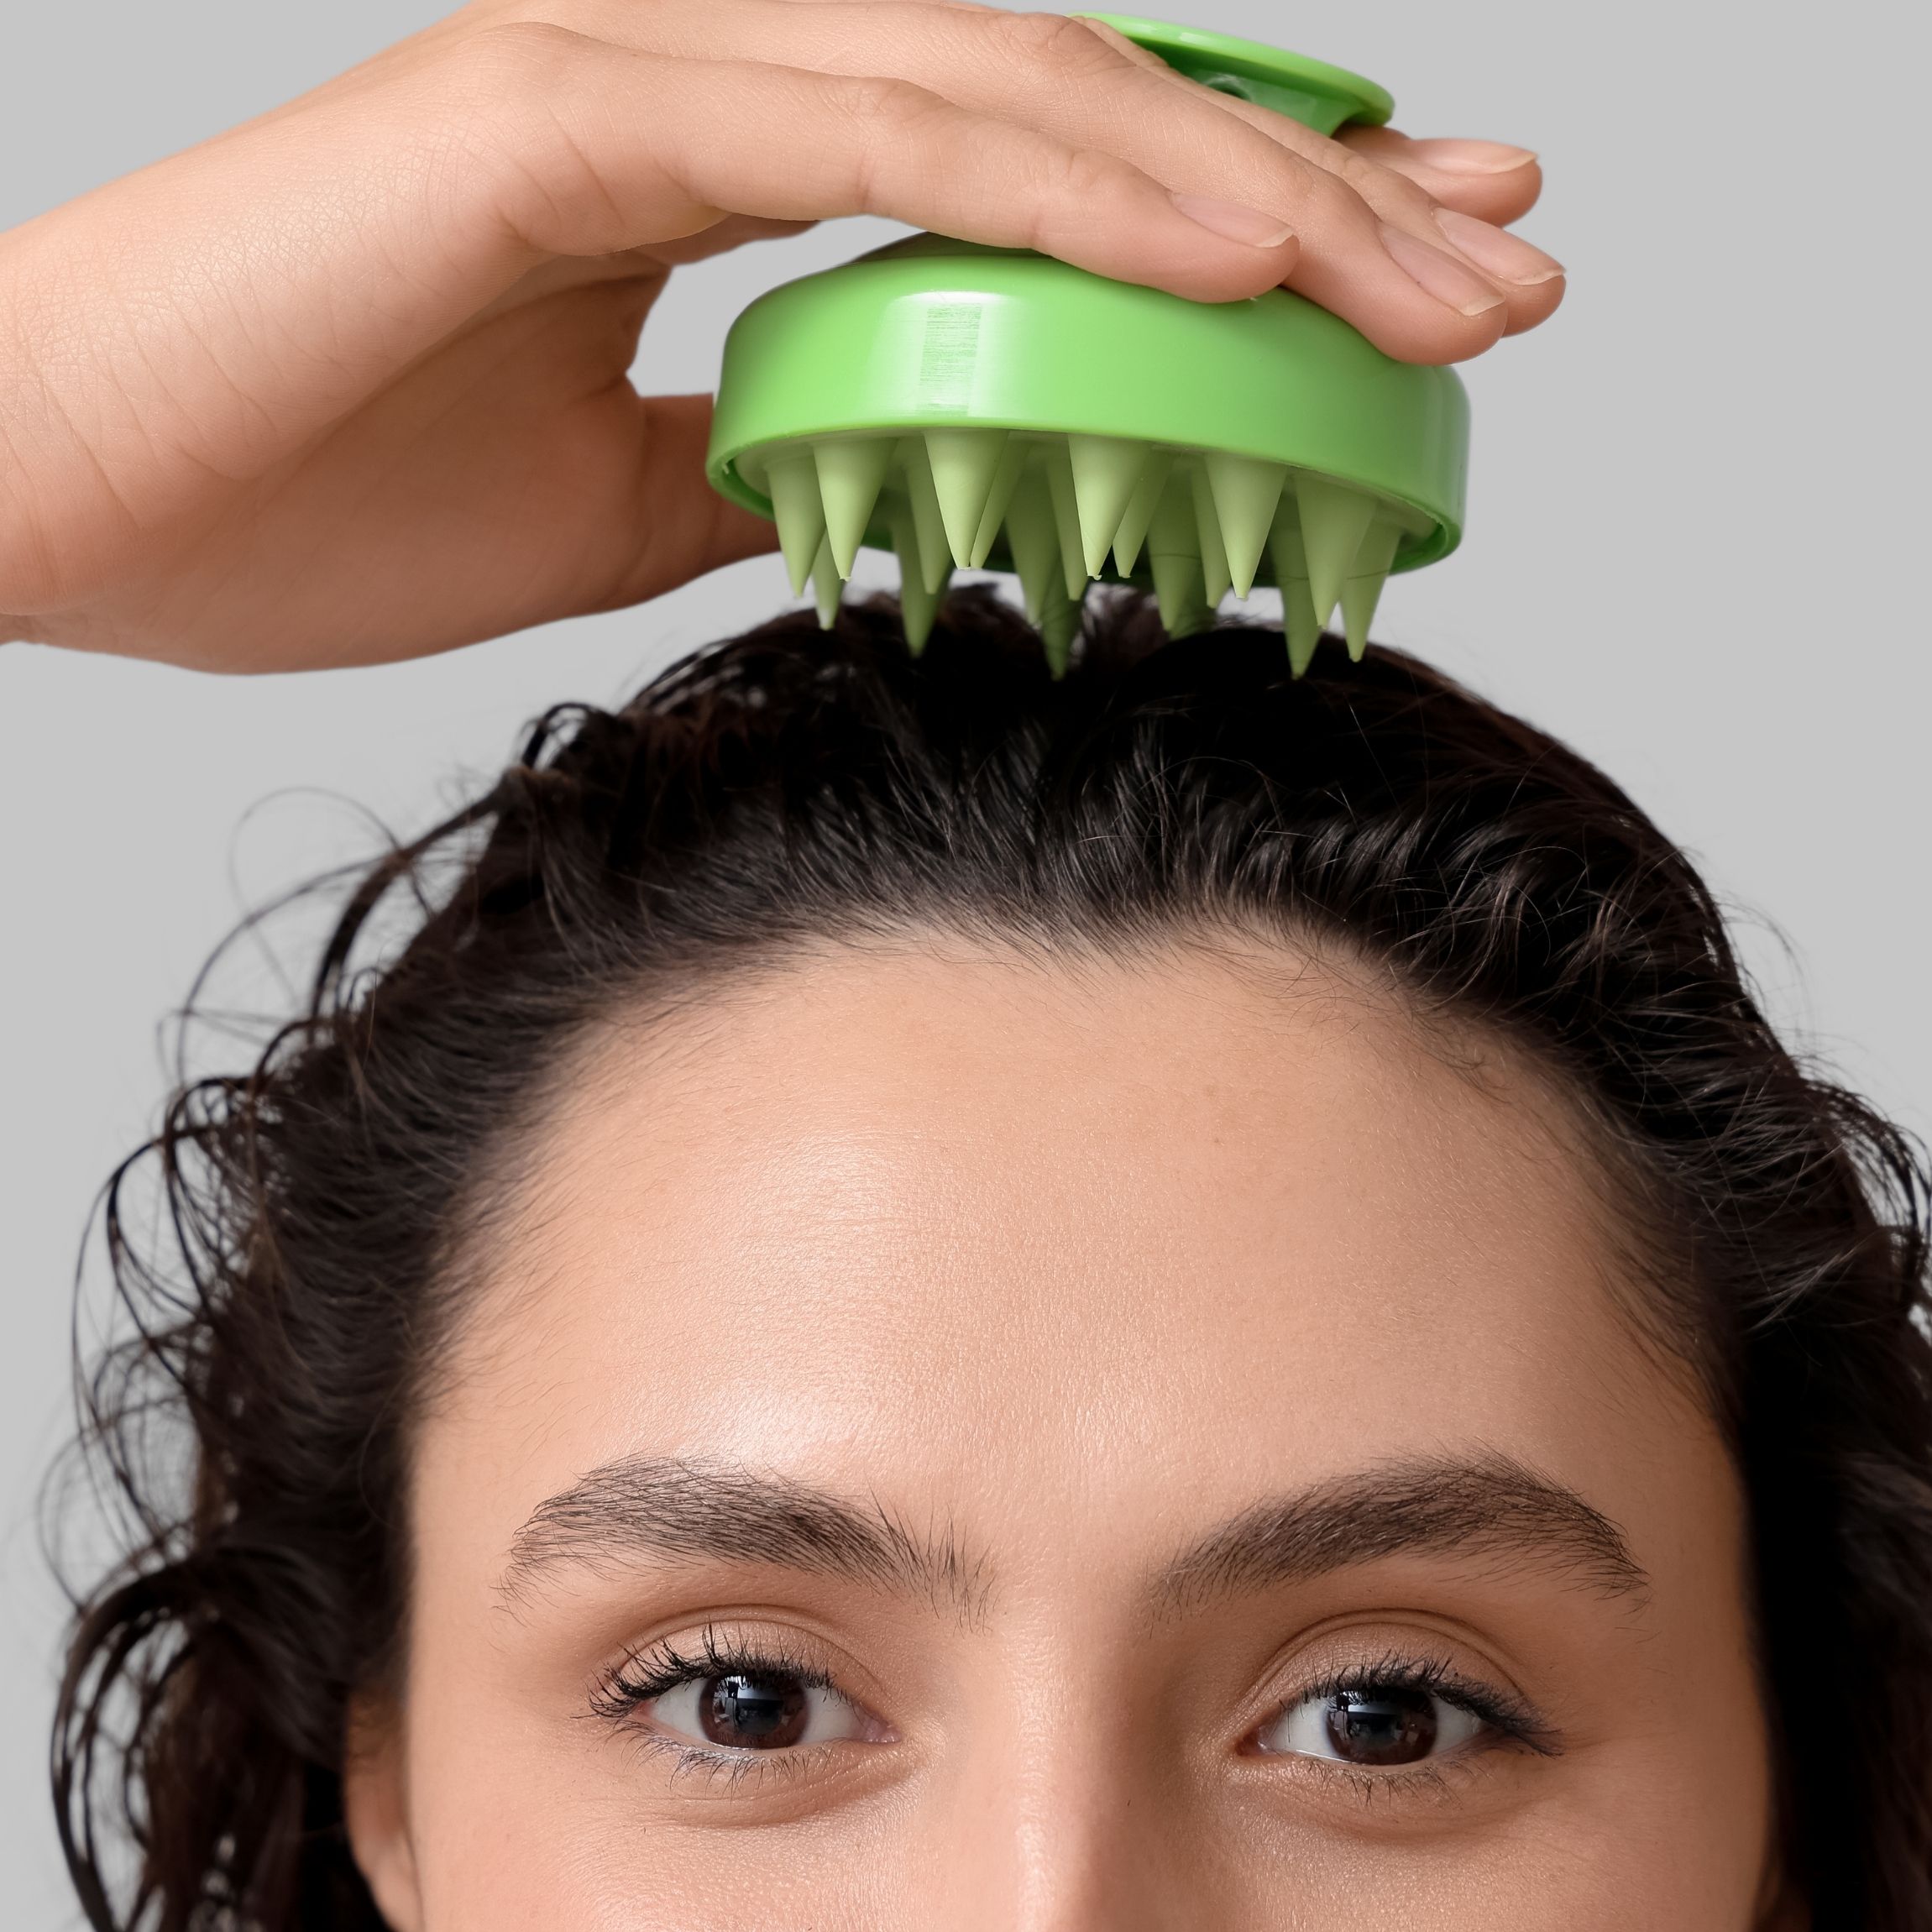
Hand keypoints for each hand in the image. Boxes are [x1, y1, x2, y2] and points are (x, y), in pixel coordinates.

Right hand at [0, 1, 1561, 671]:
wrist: (71, 490)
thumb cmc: (303, 491)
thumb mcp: (609, 510)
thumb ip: (759, 463)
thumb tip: (888, 492)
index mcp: (730, 171)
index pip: (1033, 184)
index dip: (1230, 230)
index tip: (1393, 297)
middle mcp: (712, 80)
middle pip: (1069, 123)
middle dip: (1303, 196)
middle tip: (1494, 265)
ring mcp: (639, 70)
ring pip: (1004, 99)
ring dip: (1229, 185)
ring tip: (1426, 264)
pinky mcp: (561, 107)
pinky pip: (868, 133)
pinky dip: (1062, 193)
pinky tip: (1228, 252)